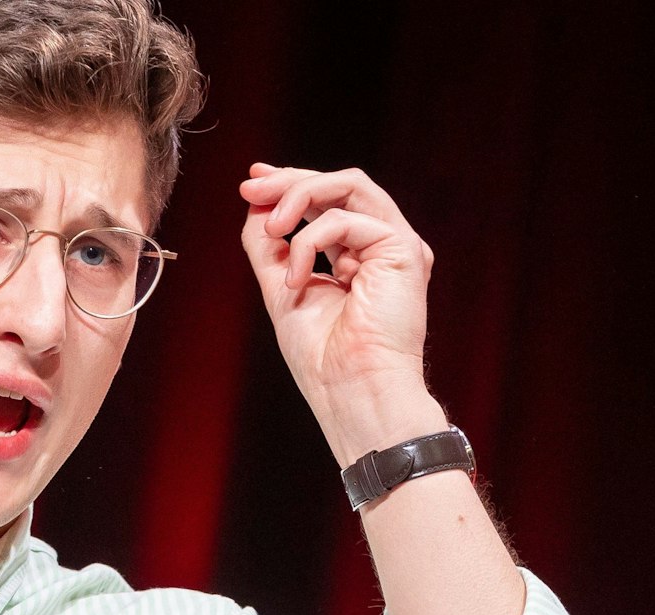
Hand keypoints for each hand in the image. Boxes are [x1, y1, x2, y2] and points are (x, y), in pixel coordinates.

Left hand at [239, 163, 444, 461]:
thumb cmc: (323, 360)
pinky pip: (346, 220)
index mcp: (359, 256)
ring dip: (299, 197)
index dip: (289, 184)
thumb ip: (269, 248)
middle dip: (289, 180)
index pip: (328, 203)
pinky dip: (309, 242)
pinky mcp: (404, 250)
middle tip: (250, 187)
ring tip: (269, 228)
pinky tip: (295, 279)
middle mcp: (382, 246)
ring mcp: (396, 246)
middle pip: (340, 185)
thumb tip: (253, 206)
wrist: (351, 393)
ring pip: (349, 186)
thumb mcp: (283, 290)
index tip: (250, 183)